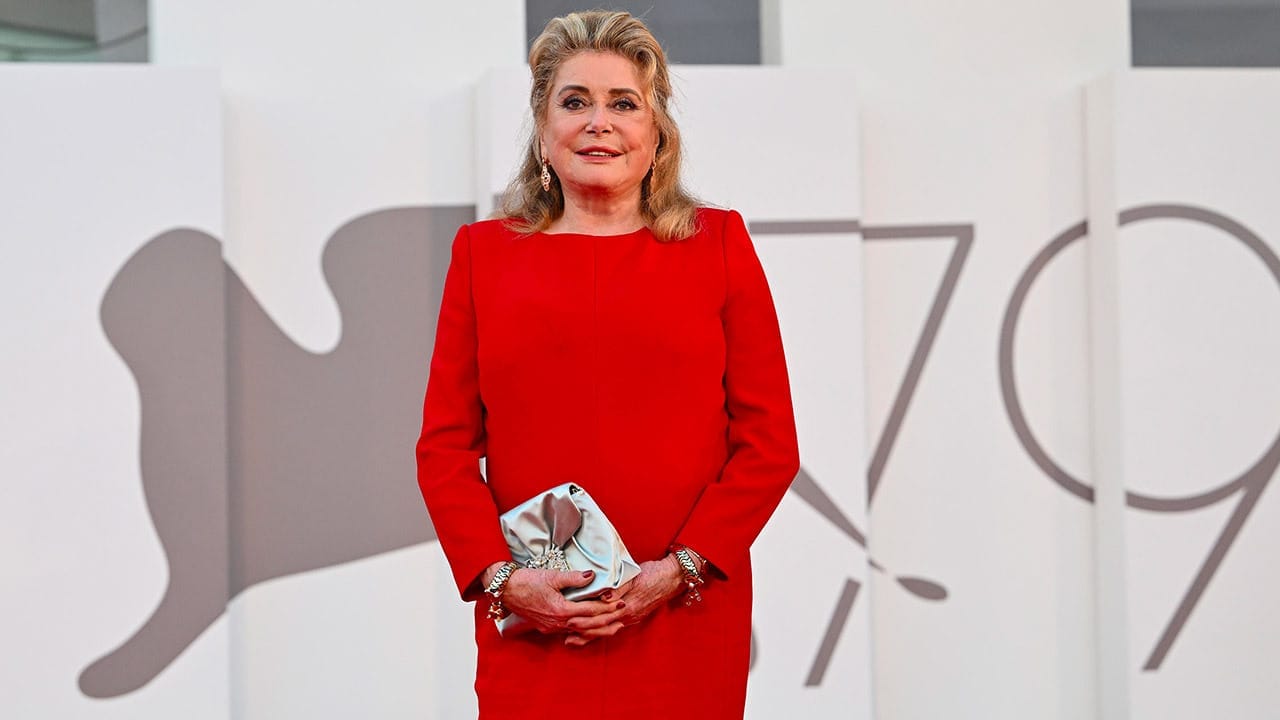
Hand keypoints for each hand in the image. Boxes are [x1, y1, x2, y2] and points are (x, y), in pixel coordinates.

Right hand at [490, 567, 626, 635]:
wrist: (505, 590)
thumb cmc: (526, 581)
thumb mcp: (551, 576)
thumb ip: (573, 578)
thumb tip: (591, 576)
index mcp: (561, 610)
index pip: (591, 611)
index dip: (608, 607)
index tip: (621, 602)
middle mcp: (558, 623)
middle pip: (589, 625)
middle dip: (608, 621)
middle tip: (623, 616)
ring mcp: (551, 627)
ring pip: (580, 631)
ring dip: (597, 629)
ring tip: (612, 627)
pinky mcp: (546, 627)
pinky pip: (569, 632)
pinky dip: (582, 630)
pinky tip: (588, 628)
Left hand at [563, 556, 684, 647]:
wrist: (672, 578)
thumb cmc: (653, 574)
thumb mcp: (635, 577)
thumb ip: (619, 587)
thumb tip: (604, 596)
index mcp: (627, 605)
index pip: (602, 616)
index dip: (585, 620)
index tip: (570, 620)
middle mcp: (628, 615)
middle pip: (602, 627)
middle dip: (583, 631)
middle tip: (566, 633)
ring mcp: (631, 617)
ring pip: (607, 630)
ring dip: (590, 636)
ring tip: (573, 640)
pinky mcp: (633, 616)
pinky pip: (614, 628)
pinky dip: (601, 632)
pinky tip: (592, 635)